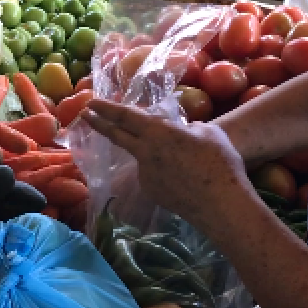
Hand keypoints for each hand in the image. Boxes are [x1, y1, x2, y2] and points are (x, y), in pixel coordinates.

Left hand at [81, 99, 249, 232]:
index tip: (92, 103)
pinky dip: (164, 172)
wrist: (221, 205)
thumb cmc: (220, 162)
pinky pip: (154, 175)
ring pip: (143, 156)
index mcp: (158, 132)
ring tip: (186, 161)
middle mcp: (145, 152)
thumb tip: (185, 130)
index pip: (125, 116)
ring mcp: (145, 174)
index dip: (107, 108)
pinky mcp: (151, 192)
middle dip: (99, 123)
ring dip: (153, 153)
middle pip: (116, 135)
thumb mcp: (209, 133)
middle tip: (85, 115)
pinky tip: (185, 178)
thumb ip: (190, 128)